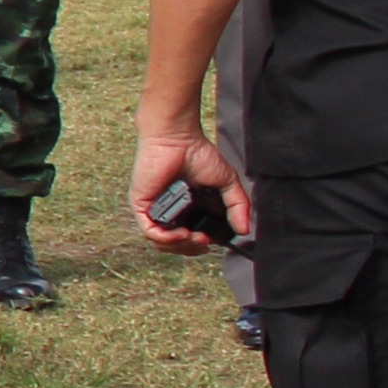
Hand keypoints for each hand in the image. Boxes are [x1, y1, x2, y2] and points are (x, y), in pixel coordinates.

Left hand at [131, 130, 252, 250]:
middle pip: (176, 246)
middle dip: (192, 249)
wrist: (178, 138)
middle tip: (204, 241)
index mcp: (188, 210)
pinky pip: (149, 231)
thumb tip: (245, 229)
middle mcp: (170, 212)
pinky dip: (166, 238)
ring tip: (195, 237)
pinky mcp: (142, 205)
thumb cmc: (199, 155)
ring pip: (161, 243)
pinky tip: (181, 233)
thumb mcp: (227, 182)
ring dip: (180, 246)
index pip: (191, 239)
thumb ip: (237, 206)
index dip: (201, 246)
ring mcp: (155, 210)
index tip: (214, 240)